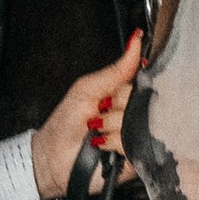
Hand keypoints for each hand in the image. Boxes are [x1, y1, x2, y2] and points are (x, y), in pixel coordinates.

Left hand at [31, 35, 142, 199]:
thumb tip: (136, 41)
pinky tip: (102, 145)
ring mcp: (139, 136)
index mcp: (127, 95)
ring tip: (97, 130)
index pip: (145, 81)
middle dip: (118, 106)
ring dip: (113, 126)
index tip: (112, 93)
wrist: (53, 157)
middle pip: (145, 101)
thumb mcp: (87, 89)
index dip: (130, 85)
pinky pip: (137, 144)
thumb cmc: (66, 121)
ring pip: (140, 123)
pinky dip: (116, 142)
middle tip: (99, 112)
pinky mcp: (138, 158)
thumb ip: (115, 70)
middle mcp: (136, 114)